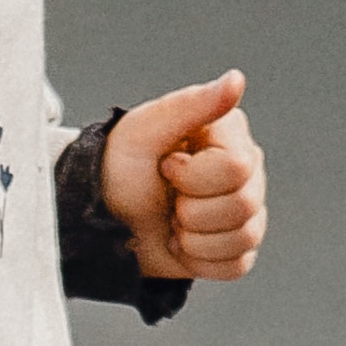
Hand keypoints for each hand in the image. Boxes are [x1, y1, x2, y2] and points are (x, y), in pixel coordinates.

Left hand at [102, 70, 263, 283]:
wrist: (100, 220)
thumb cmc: (119, 169)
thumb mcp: (145, 130)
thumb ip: (192, 104)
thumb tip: (236, 80)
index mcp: (229, 136)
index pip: (236, 169)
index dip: (192, 176)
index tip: (165, 166)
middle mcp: (246, 170)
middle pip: (244, 204)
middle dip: (191, 209)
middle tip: (167, 196)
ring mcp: (245, 211)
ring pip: (244, 237)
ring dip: (193, 237)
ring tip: (171, 220)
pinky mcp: (236, 247)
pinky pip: (237, 265)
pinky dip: (200, 260)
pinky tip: (181, 243)